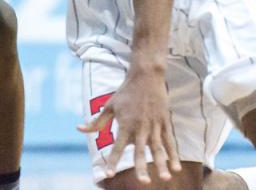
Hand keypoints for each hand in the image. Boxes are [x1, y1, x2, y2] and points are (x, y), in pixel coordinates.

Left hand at [77, 68, 180, 183]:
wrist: (146, 75)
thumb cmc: (125, 92)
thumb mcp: (109, 106)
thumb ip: (96, 122)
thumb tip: (79, 129)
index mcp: (125, 125)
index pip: (117, 147)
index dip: (112, 160)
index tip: (108, 174)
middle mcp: (140, 127)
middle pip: (141, 151)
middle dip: (142, 167)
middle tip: (144, 182)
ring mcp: (154, 125)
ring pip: (158, 148)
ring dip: (162, 163)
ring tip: (166, 177)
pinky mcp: (164, 122)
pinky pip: (170, 141)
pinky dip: (173, 154)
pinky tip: (176, 167)